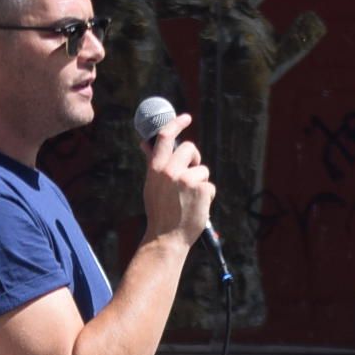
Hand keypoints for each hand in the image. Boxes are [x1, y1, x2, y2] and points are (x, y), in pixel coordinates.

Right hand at [140, 113, 214, 250]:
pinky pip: (210, 186)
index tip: (186, 117)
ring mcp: (187, 180)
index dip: (176, 123)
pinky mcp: (202, 189)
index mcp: (156, 169)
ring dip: (201, 182)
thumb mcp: (151, 184)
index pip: (165, 137)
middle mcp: (170, 171)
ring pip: (203, 169)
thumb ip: (153, 162)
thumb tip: (145, 143)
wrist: (167, 237)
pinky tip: (196, 207)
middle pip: (190, 148)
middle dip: (194, 158)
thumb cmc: (159, 211)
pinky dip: (207, 196)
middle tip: (192, 171)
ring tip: (190, 199)